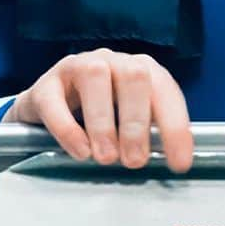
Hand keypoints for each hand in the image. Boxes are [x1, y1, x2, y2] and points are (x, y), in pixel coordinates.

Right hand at [3, 49, 192, 171]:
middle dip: (137, 122)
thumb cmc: (98, 114)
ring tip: (106, 158)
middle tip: (134, 161)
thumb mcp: (128, 120)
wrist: (48, 107)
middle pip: (134, 76)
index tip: (178, 163)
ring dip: (104, 122)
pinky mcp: (46, 84)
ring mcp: (78, 66)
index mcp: (140, 69)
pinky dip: (68, 128)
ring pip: (95, 77)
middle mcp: (113, 61)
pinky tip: (80, 151)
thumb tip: (168, 161)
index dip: (175, 126)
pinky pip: (54, 99)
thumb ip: (148, 133)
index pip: (165, 90)